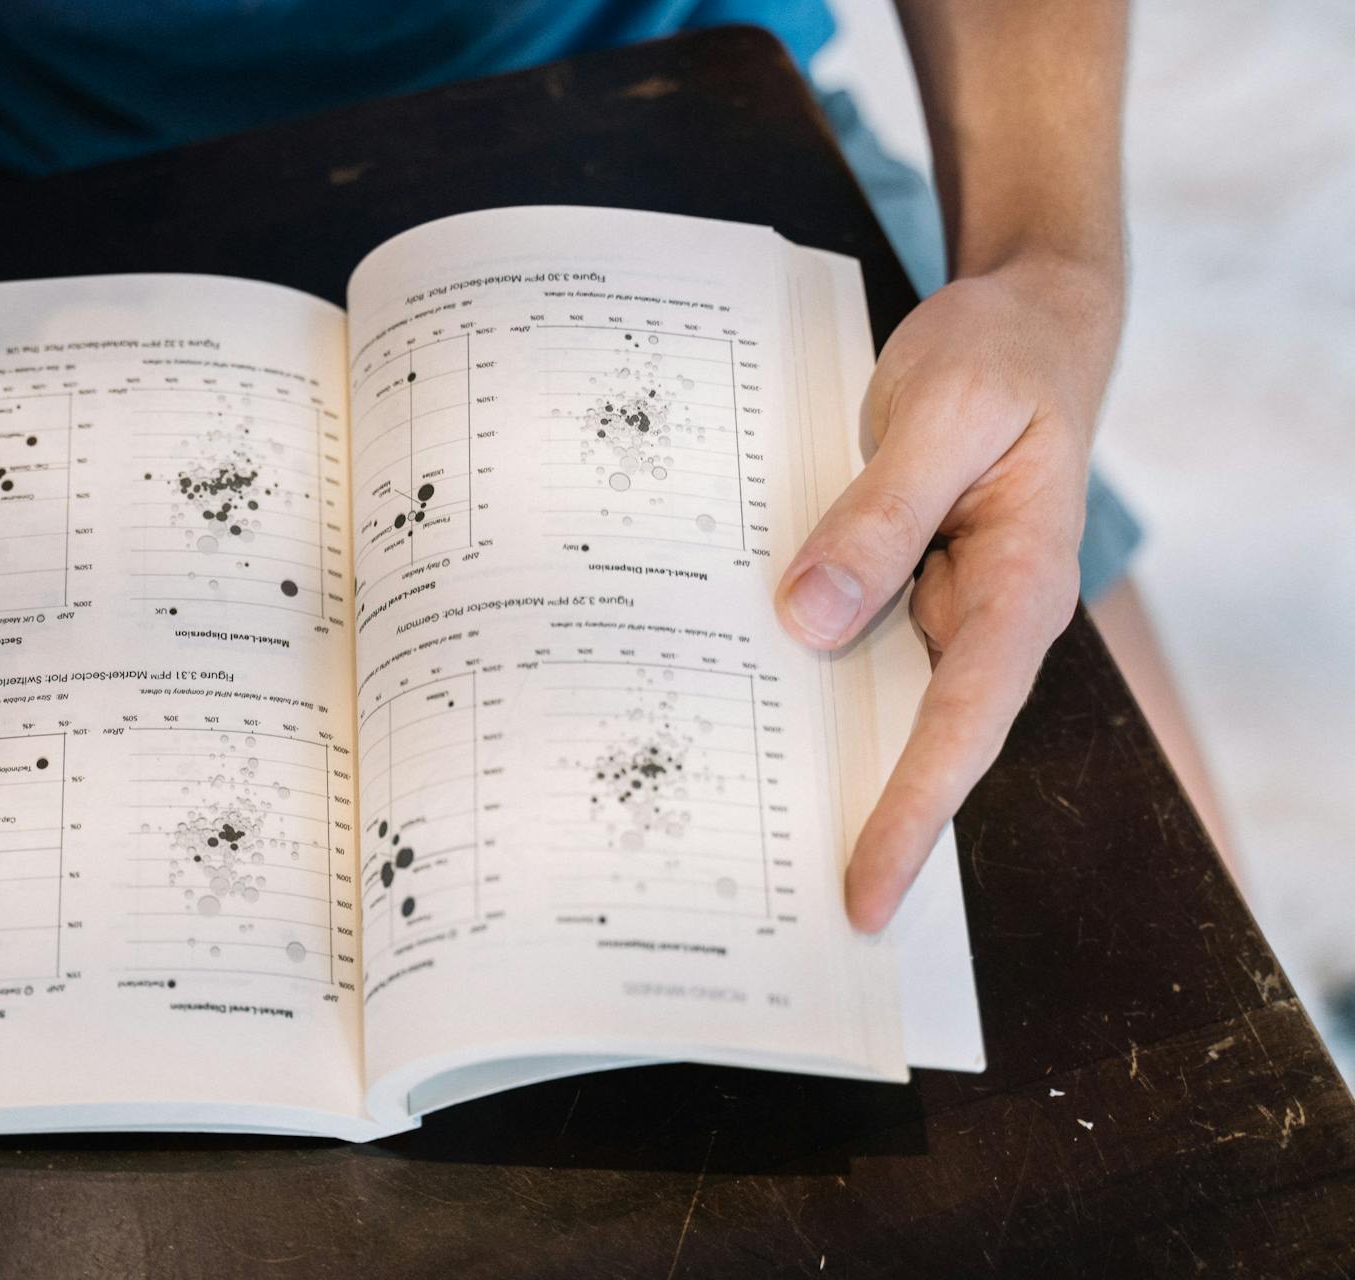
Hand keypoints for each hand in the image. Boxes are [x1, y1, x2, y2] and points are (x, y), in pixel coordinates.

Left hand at [774, 252, 1122, 932]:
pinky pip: (849, 643)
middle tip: (772, 901)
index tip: (864, 893)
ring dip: (816, 758)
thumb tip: (810, 620)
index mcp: (1020, 588)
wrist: (1024, 317)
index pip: (961, 726)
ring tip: (732, 834)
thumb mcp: (942, 410)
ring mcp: (941, 605)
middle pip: (916, 739)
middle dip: (855, 820)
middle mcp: (982, 616)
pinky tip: (727, 701)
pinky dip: (797, 677)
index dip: (912, 814)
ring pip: (875, 699)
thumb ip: (880, 513)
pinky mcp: (901, 582)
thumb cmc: (999, 358)